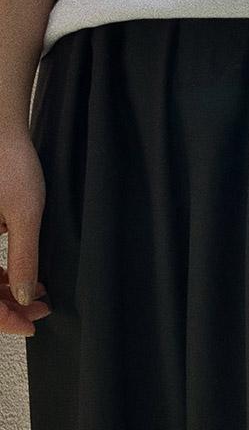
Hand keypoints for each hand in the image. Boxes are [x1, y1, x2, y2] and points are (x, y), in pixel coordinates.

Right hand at [0, 132, 50, 335]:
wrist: (2, 129)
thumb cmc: (12, 165)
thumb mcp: (25, 214)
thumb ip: (22, 258)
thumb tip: (23, 298)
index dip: (3, 319)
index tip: (30, 324)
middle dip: (6, 306)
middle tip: (40, 311)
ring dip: (3, 291)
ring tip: (38, 295)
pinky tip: (24, 276)